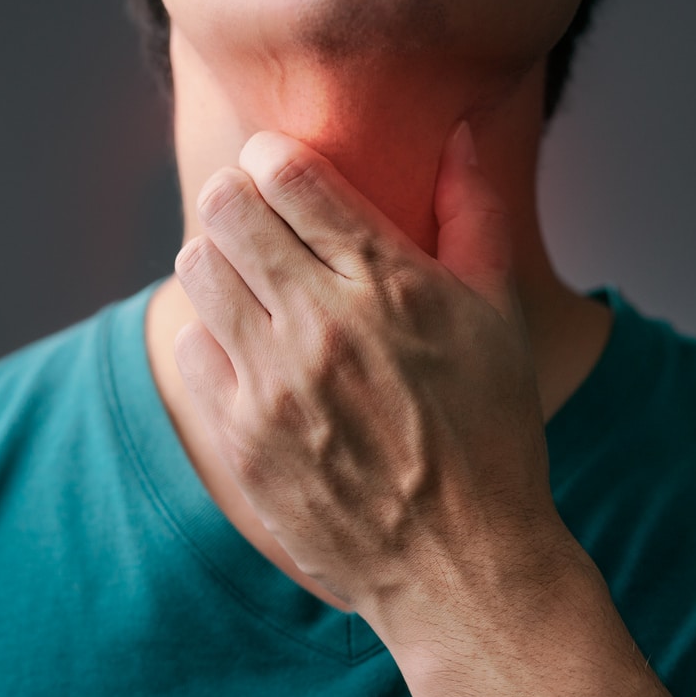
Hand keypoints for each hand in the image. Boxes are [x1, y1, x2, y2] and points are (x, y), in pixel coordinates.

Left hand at [174, 123, 571, 615]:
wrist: (461, 563)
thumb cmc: (491, 434)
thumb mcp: (501, 317)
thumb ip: (474, 213)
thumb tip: (459, 132)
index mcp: (391, 283)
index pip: (288, 172)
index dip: (270, 156)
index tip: (276, 169)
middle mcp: (324, 323)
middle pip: (225, 206)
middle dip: (234, 197)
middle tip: (255, 218)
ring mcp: (275, 383)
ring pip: (196, 268)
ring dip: (217, 259)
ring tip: (251, 282)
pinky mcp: (242, 436)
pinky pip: (194, 346)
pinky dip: (215, 336)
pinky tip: (252, 353)